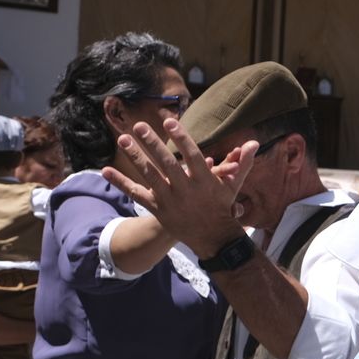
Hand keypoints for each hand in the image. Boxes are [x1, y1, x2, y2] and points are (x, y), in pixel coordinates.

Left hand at [101, 118, 257, 258]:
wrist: (211, 237)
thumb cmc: (222, 206)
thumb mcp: (233, 185)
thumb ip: (241, 163)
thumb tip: (253, 143)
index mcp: (205, 181)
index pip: (192, 156)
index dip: (181, 138)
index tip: (170, 122)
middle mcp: (186, 190)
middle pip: (167, 164)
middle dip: (153, 144)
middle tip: (140, 126)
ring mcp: (170, 200)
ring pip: (149, 176)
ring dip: (136, 157)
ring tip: (124, 139)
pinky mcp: (157, 209)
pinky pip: (136, 194)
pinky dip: (120, 183)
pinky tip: (105, 170)